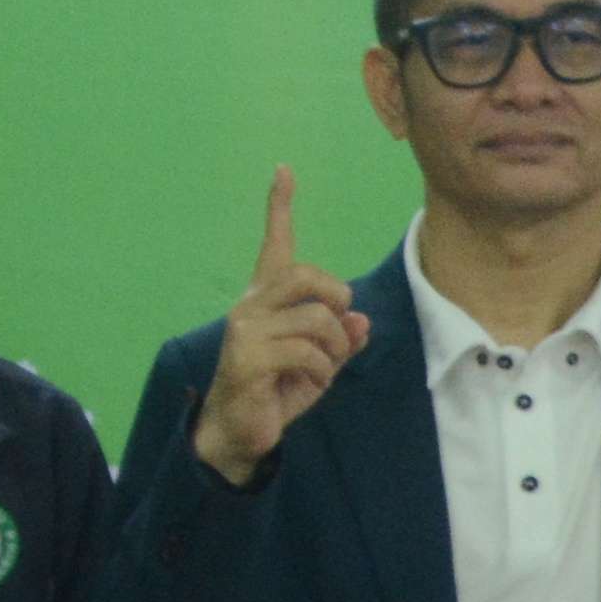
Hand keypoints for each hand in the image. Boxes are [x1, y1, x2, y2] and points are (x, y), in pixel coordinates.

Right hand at [193, 167, 372, 485]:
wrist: (240, 431)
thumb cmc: (278, 390)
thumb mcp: (321, 363)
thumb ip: (342, 337)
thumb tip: (360, 319)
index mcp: (265, 299)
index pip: (274, 244)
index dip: (279, 207)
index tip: (284, 170)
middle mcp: (250, 305)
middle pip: (307, 275)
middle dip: (337, 297)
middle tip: (339, 325)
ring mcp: (246, 329)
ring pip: (316, 318)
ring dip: (332, 348)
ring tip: (319, 370)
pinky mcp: (248, 356)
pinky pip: (308, 352)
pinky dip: (321, 372)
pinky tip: (304, 386)